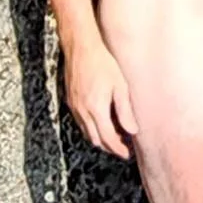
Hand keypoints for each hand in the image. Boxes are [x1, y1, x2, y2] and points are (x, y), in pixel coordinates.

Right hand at [63, 36, 138, 158]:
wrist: (81, 48)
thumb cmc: (103, 63)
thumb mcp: (120, 86)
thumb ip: (125, 111)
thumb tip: (132, 130)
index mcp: (96, 109)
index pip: (108, 138)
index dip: (118, 149)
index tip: (126, 154)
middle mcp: (82, 111)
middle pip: (96, 140)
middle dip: (109, 147)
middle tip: (122, 147)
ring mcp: (74, 107)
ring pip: (86, 133)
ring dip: (99, 138)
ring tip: (114, 136)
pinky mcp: (70, 101)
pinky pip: (80, 123)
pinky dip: (91, 128)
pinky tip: (101, 122)